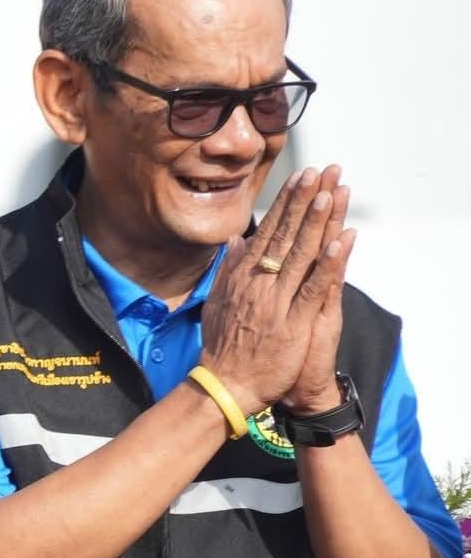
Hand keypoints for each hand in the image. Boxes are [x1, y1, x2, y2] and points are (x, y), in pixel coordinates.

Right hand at [196, 167, 351, 416]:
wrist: (224, 386)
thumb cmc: (222, 349)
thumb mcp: (217, 303)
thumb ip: (227, 271)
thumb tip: (234, 242)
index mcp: (242, 278)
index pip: (267, 232)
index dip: (285, 204)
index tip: (300, 178)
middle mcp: (258, 283)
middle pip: (285, 235)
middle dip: (303, 201)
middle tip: (320, 171)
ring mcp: (275, 302)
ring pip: (300, 254)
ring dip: (316, 222)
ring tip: (330, 193)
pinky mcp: (292, 322)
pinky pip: (313, 288)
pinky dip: (328, 265)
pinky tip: (341, 242)